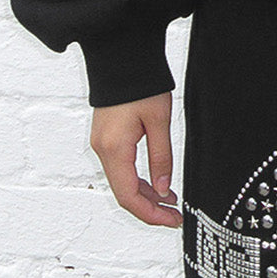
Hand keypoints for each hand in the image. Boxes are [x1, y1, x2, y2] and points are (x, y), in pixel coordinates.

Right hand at [89, 91, 181, 227]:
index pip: (129, 197)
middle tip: (174, 215)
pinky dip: (138, 180)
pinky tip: (156, 183)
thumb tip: (164, 189)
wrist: (122, 57)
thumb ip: (161, 157)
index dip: (150, 214)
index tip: (170, 221)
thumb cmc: (141, 84)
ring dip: (145, 195)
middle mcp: (103, 150)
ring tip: (170, 201)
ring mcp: (102, 144)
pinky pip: (121, 168)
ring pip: (123, 182)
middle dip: (150, 208)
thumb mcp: (159, 120)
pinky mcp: (106, 138)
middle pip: (124, 193)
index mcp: (115, 149)